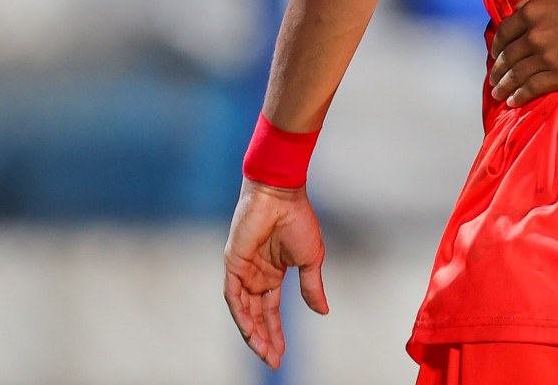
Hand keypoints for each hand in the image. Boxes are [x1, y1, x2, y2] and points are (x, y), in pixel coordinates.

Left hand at [223, 179, 328, 368]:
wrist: (282, 196)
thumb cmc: (298, 221)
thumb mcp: (310, 259)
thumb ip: (312, 287)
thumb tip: (323, 311)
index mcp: (273, 274)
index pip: (271, 311)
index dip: (276, 332)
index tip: (282, 354)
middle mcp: (256, 276)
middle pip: (256, 316)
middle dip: (264, 339)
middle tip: (273, 361)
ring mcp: (243, 271)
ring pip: (244, 311)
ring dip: (252, 333)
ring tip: (265, 353)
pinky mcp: (233, 264)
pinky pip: (233, 296)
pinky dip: (241, 315)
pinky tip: (250, 331)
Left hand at [489, 0, 557, 106]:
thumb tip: (521, 2)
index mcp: (532, 11)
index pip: (505, 32)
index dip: (497, 45)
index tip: (495, 54)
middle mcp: (534, 35)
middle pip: (508, 56)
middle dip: (498, 70)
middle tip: (494, 79)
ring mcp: (547, 56)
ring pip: (518, 74)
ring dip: (505, 86)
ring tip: (499, 93)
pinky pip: (534, 87)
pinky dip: (521, 95)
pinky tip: (514, 100)